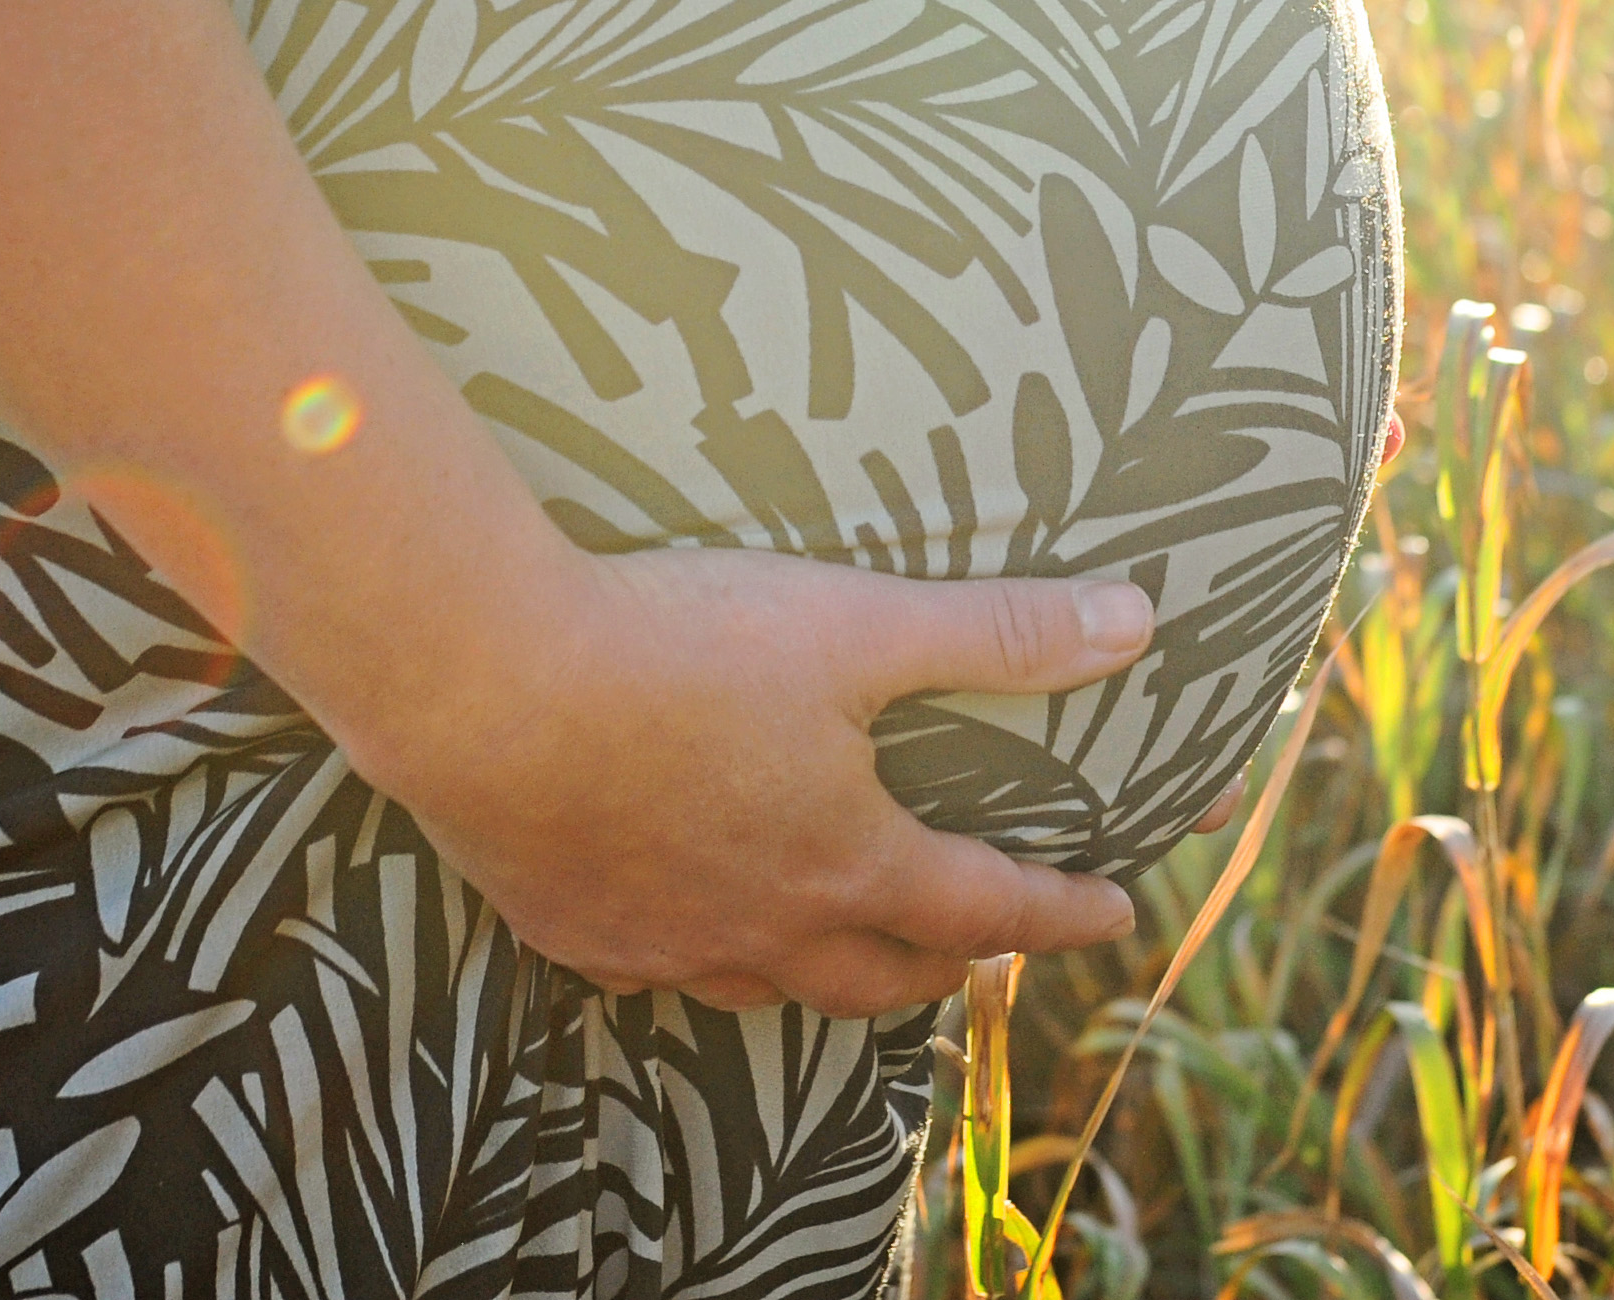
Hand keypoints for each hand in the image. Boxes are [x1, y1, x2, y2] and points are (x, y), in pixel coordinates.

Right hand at [326, 542, 1160, 1018]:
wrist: (480, 686)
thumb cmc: (674, 645)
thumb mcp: (854, 622)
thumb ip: (994, 632)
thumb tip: (1132, 625)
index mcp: (848, 863)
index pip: (986, 906)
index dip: (1061, 910)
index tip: (1114, 912)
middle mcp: (763, 928)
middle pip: (882, 977)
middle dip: (949, 964)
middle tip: (983, 947)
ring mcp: (662, 942)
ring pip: (771, 990)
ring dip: (831, 975)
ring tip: (848, 947)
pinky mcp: (573, 929)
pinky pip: (661, 972)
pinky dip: (703, 960)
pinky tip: (690, 930)